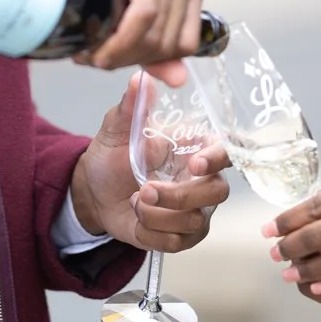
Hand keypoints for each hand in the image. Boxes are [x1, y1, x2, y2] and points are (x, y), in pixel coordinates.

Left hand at [70, 76, 231, 251]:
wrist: (95, 192)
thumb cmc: (112, 156)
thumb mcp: (116, 129)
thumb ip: (131, 107)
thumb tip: (141, 79)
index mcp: (195, 147)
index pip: (225, 151)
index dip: (217, 159)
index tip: (195, 164)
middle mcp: (203, 179)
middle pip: (217, 193)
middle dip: (178, 196)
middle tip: (144, 189)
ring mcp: (195, 210)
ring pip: (194, 222)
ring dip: (157, 215)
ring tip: (134, 201)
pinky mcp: (181, 236)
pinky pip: (177, 243)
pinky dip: (150, 233)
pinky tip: (136, 217)